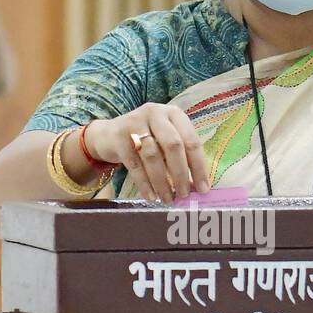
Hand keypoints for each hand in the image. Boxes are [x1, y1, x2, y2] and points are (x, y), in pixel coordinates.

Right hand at [84, 103, 209, 202]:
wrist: (108, 134)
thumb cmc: (146, 139)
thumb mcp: (165, 139)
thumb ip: (181, 155)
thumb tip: (196, 186)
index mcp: (173, 114)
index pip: (192, 140)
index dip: (199, 166)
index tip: (203, 189)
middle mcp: (155, 113)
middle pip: (173, 145)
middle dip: (180, 173)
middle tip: (184, 194)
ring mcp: (134, 123)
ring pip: (152, 156)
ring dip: (162, 182)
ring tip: (168, 198)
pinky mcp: (118, 137)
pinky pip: (134, 165)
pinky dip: (144, 184)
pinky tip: (151, 196)